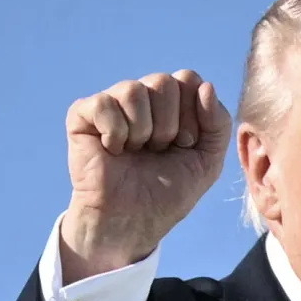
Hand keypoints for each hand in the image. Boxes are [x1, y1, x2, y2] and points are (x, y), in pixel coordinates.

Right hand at [61, 70, 231, 281]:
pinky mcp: (82, 116)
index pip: (188, 79)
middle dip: (168, 125)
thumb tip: (205, 86)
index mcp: (171, 103)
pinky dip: (114, 133)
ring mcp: (112, 104)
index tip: (184, 145)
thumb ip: (218, 123)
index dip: (192, 115)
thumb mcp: (208, 161)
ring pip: (133, 90)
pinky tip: (112, 150)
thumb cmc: (167, 193)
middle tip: (158, 151)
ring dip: (142, 131)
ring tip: (135, 152)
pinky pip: (103, 103)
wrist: (132, 221)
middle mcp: (142, 98)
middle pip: (163, 81)